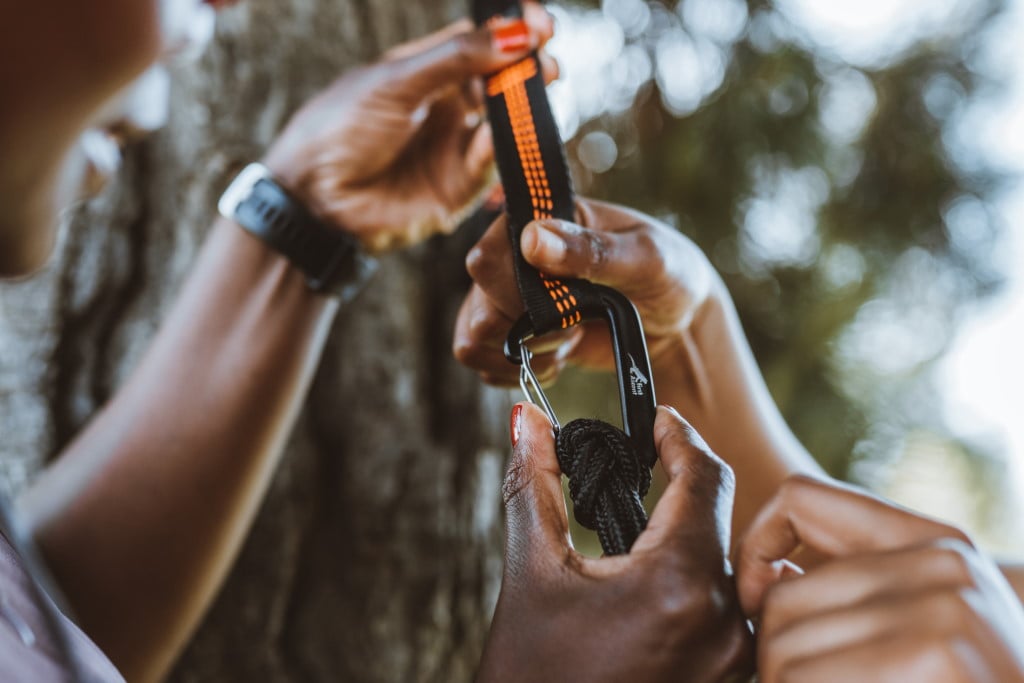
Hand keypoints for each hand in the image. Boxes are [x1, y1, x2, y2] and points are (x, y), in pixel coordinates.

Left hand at [263, 5, 555, 251]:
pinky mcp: (457, 188)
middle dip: (529, 71)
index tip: (538, 24)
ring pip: (505, 125)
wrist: (311, 196)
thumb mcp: (397, 81)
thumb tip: (514, 32)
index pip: (480, 43)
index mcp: (427, 72)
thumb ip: (456, 58)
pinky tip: (504, 134)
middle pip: (502, 84)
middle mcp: (446, 108)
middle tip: (546, 64)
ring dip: (524, 111)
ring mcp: (454, 147)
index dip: (511, 32)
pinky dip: (503, 149)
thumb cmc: (338, 128)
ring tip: (536, 97)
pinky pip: (491, 166)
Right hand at [454, 199, 715, 385]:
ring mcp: (506, 297)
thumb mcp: (644, 256)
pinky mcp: (510, 334)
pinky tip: (558, 358)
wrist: (678, 319)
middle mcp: (512, 257)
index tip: (565, 309)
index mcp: (539, 220)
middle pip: (478, 307)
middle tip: (576, 327)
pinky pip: (483, 364)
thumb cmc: (668, 273)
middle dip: (531, 332)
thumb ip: (591, 249)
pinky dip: (522, 374)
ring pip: (472, 339)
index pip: (485, 259)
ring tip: (568, 343)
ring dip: (525, 356)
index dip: (517, 296)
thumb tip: (532, 239)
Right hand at [478, 403, 752, 682]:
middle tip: (642, 464)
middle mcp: (724, 621)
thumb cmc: (530, 679)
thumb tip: (526, 420)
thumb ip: (535, 485)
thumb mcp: (532, 574)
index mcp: (678, 583)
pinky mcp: (728, 680)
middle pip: (719, 519)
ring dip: (690, 534)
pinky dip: (696, 580)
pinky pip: (729, 609)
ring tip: (642, 527)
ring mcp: (733, 659)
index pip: (704, 479)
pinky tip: (655, 583)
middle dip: (681, 484)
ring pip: (726, 565)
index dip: (679, 438)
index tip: (657, 419)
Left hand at [735, 476, 1023, 682]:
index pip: (798, 497)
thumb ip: (861, 587)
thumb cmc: (969, 679)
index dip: (755, 544)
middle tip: (798, 682)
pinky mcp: (934, 661)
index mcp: (937, 544)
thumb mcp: (933, 622)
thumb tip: (764, 585)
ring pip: (784, 653)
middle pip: (780, 601)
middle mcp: (944, 568)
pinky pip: (805, 680)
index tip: (757, 604)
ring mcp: (944, 615)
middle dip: (774, 656)